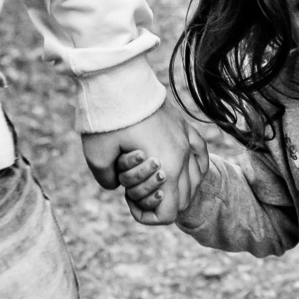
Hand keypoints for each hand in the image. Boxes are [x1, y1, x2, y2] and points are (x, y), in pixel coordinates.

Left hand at [81, 98, 207, 224]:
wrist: (119, 81)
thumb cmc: (108, 120)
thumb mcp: (97, 157)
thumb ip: (107, 180)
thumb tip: (116, 185)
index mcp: (166, 169)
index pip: (169, 214)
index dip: (147, 216)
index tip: (128, 199)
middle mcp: (182, 157)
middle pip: (183, 200)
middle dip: (159, 202)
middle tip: (136, 188)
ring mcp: (187, 140)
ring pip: (196, 180)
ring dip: (177, 188)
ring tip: (154, 178)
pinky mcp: (185, 126)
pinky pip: (202, 154)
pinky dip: (195, 167)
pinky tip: (180, 166)